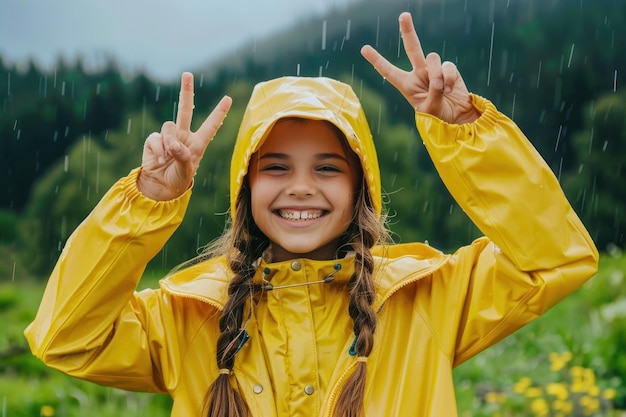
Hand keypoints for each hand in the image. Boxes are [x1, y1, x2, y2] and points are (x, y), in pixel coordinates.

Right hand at [138, 72, 231, 200]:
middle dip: (186, 91)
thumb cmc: (178, 180)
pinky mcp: (154, 139)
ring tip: (168, 158)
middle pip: (186, 110)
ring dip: (169, 143)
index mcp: (198, 143)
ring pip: (169, 127)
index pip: (210, 126)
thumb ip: (182, 157)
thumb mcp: (186, 172)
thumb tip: (175, 144)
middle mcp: (184, 136)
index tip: (228, 99)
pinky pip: (156, 138)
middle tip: (187, 74)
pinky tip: (159, 159)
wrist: (160, 186)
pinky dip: (158, 149)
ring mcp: (169, 137)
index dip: (219, 113)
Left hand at [361, 12, 479, 124]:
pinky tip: (451, 89)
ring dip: (437, 75)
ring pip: (432, 58)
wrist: (458, 117)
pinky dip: (449, 78)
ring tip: (442, 90)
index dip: (377, 60)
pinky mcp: (448, 69)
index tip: (364, 49)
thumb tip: (439, 75)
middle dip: (408, 31)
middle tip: (404, 15)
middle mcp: (418, 75)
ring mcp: (434, 70)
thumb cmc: (439, 116)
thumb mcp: (430, 108)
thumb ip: (433, 91)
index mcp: (406, 86)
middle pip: (412, 49)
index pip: (389, 71)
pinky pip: (447, 66)